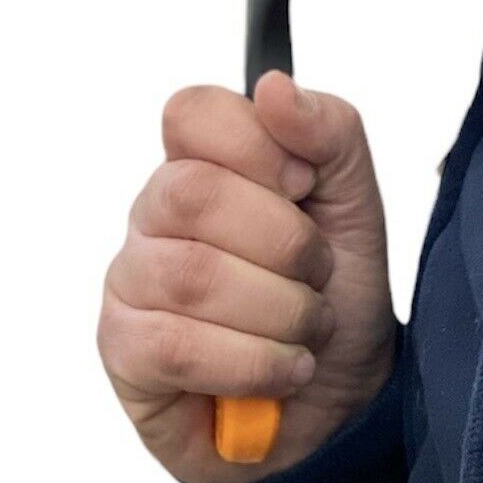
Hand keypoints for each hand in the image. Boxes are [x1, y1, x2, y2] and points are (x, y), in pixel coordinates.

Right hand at [98, 73, 397, 482]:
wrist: (341, 394)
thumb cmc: (337, 286)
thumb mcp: (356, 199)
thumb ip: (328, 130)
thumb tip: (273, 87)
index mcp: (206, 160)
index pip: (192, 112)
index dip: (254, 145)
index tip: (305, 184)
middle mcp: (156, 211)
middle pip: (192, 193)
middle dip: (284, 242)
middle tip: (318, 272)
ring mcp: (132, 279)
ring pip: (192, 275)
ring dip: (281, 310)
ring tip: (307, 328)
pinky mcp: (125, 351)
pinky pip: (179, 347)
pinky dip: (255, 362)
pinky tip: (282, 368)